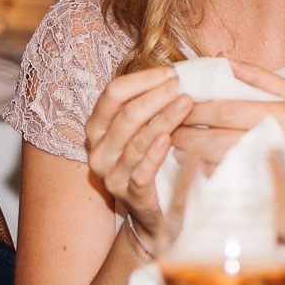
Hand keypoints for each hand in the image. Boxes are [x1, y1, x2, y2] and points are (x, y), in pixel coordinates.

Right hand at [82, 66, 193, 251]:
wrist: (154, 213)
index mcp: (97, 127)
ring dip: (163, 118)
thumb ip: (150, 103)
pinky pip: (140, 171)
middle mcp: (98, 150)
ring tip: (186, 102)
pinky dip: (155, 154)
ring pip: (136, 140)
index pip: (113, 93)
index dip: (142, 80)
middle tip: (182, 86)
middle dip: (156, 96)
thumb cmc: (150, 161)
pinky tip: (169, 138)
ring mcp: (110, 174)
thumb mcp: (143, 130)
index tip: (171, 73)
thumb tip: (177, 72)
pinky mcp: (128, 195)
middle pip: (125, 115)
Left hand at [177, 62, 284, 235]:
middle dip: (182, 137)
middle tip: (160, 135)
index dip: (192, 109)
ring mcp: (284, 178)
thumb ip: (267, 81)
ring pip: (223, 170)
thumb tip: (225, 60)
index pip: (226, 109)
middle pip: (217, 139)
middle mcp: (284, 143)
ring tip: (172, 159)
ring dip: (193, 166)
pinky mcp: (284, 208)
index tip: (170, 107)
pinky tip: (200, 188)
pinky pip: (240, 199)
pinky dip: (218, 193)